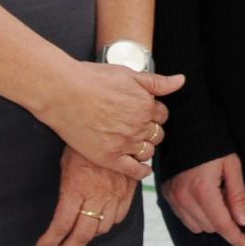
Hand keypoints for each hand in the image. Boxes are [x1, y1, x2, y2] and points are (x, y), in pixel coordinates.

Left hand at [35, 146, 136, 245]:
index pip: (61, 225)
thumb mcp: (66, 164)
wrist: (113, 126)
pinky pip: (119, 217)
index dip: (50, 240)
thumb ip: (66, 191)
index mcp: (76, 189)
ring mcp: (115, 194)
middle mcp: (96, 196)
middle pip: (82, 234)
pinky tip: (100, 222)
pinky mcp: (129, 190)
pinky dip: (108, 224)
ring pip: (102, 228)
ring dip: (89, 236)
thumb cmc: (83, 143)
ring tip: (79, 236)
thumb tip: (61, 213)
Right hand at [37, 62, 183, 180]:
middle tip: (137, 128)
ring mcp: (124, 143)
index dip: (154, 113)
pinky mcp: (108, 157)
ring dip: (145, 148)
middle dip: (150, 131)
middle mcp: (138, 126)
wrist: (63, 92)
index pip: (162, 115)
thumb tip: (181, 81)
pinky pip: (133, 170)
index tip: (144, 113)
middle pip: (156, 134)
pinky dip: (141, 171)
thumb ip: (157, 82)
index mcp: (146, 105)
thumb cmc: (93, 79)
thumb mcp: (129, 74)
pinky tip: (142, 170)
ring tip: (135, 144)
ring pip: (147, 151)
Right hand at [161, 153, 244, 245]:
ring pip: (196, 226)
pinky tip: (203, 197)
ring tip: (215, 194)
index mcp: (203, 190)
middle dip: (224, 220)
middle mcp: (184, 198)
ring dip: (210, 219)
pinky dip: (197, 215)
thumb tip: (242, 222)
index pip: (222, 224)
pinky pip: (184, 218)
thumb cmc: (214, 145)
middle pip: (210, 227)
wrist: (187, 128)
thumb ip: (238, 195)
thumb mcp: (232, 166)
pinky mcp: (167, 196)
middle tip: (228, 196)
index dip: (236, 237)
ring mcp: (173, 198)